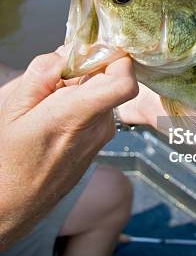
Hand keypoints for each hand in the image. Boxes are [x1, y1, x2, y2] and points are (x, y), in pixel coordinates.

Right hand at [0, 52, 137, 249]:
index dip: (117, 59)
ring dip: (84, 86)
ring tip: (50, 100)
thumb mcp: (13, 106)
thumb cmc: (7, 158)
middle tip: (57, 76)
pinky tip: (55, 114)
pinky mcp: (98, 144)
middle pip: (112, 80)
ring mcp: (101, 138)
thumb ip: (42, 73)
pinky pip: (100, 110)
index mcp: (76, 115)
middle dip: (90, 68)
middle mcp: (98, 127)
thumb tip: (69, 51)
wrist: (12, 206)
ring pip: (105, 94)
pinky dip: (84, 102)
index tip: (94, 50)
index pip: (124, 82)